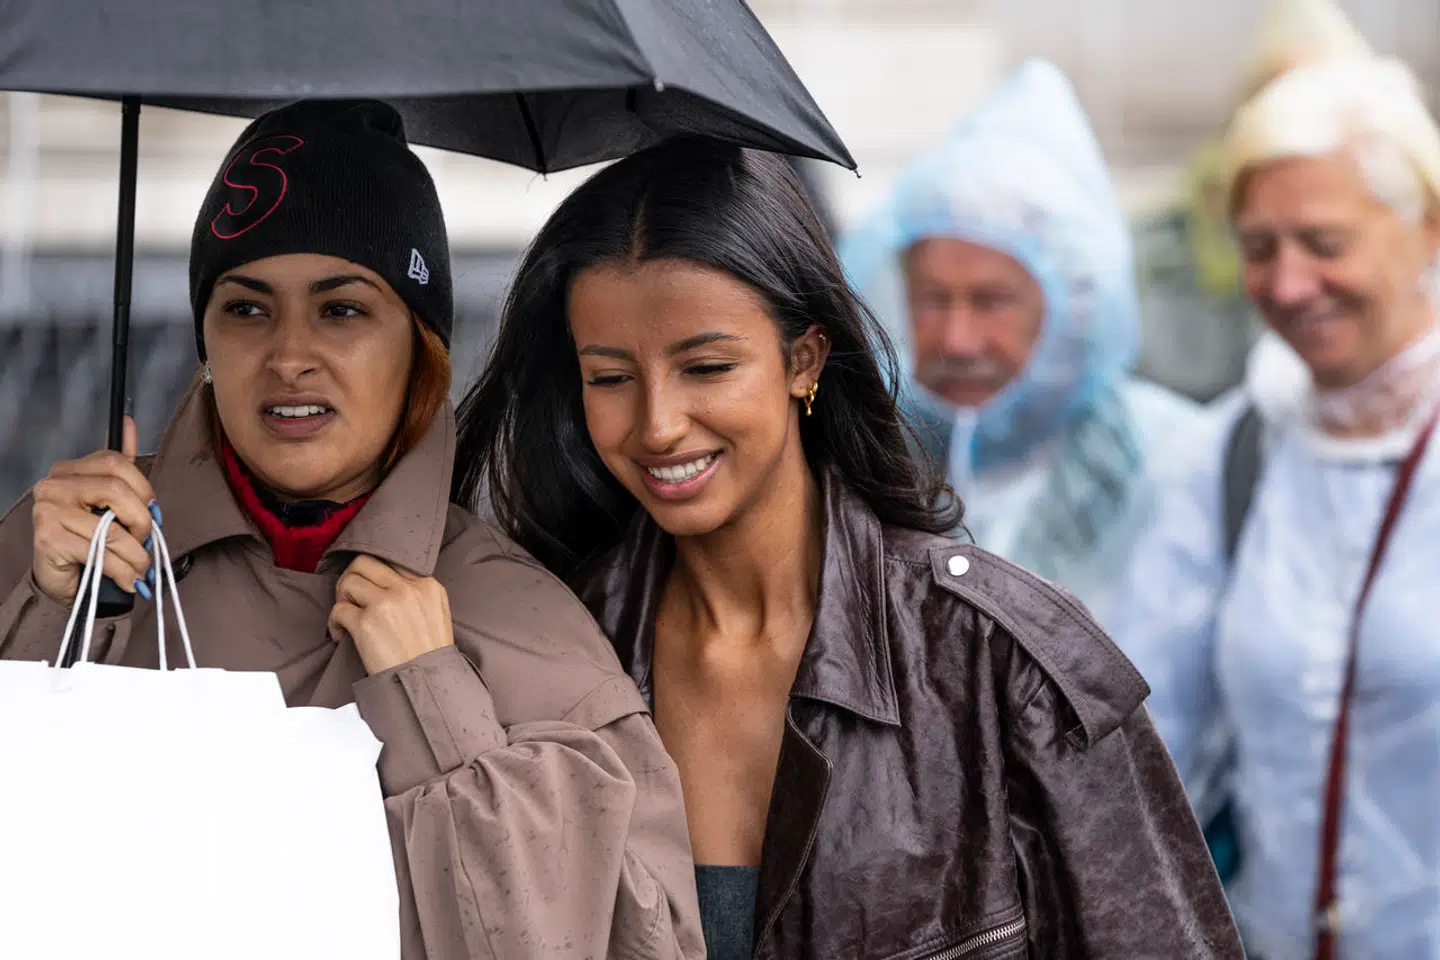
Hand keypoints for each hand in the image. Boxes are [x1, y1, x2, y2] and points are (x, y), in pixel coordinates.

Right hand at [31, 416, 155, 606]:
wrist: (63, 580)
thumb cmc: (89, 538)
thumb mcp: (109, 499)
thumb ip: (120, 462)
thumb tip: (128, 421)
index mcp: (69, 470)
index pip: (117, 462)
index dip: (144, 489)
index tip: (150, 511)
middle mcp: (53, 485)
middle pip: (116, 490)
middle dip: (142, 520)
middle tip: (146, 541)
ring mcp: (48, 510)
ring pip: (111, 527)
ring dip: (136, 554)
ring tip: (142, 567)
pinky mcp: (48, 538)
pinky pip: (100, 552)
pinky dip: (123, 570)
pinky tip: (129, 579)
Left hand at [328, 555, 454, 674]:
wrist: (427, 683)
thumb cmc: (430, 656)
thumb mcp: (436, 614)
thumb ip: (416, 594)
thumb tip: (386, 584)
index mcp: (426, 585)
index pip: (390, 560)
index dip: (372, 573)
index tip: (366, 588)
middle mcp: (406, 589)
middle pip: (364, 563)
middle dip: (351, 578)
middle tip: (350, 598)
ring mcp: (385, 604)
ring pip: (349, 581)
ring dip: (342, 599)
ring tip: (347, 618)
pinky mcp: (366, 624)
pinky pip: (338, 610)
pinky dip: (335, 623)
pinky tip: (343, 635)